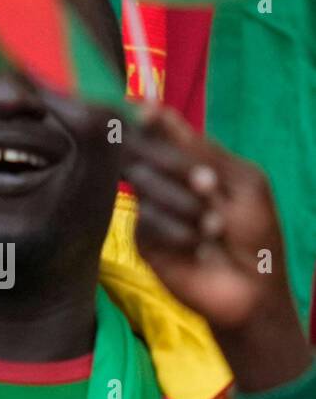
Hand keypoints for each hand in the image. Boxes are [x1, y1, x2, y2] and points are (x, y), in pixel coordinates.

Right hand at [125, 105, 310, 391]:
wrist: (252, 289)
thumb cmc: (256, 234)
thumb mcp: (241, 182)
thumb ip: (199, 150)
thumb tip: (154, 109)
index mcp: (188, 163)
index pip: (159, 132)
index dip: (149, 121)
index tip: (144, 113)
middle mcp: (164, 181)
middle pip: (146, 153)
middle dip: (180, 169)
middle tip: (210, 188)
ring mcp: (150, 208)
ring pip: (144, 184)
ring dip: (186, 204)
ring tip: (216, 227)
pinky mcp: (142, 238)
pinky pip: (146, 221)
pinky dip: (177, 231)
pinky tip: (199, 247)